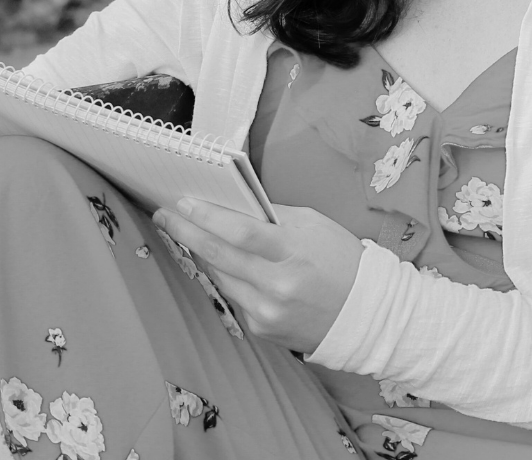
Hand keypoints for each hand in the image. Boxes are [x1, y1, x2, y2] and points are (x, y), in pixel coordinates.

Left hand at [153, 198, 364, 354]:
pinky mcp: (262, 328)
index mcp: (293, 252)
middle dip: (186, 232)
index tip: (184, 203)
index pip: (241, 232)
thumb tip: (233, 207)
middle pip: (219, 255)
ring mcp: (266, 311)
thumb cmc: (342, 260)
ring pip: (220, 276)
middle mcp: (277, 285)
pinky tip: (227, 265)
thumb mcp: (314, 225)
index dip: (208, 216)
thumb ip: (273, 216)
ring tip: (189, 233)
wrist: (366, 313)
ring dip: (203, 253)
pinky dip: (228, 276)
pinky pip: (234, 296)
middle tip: (166, 216)